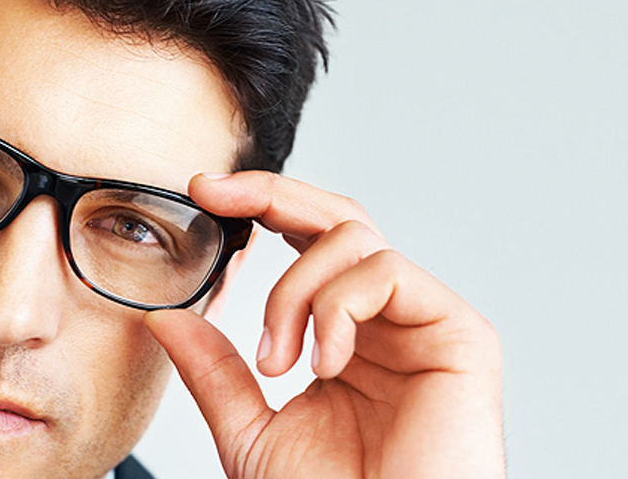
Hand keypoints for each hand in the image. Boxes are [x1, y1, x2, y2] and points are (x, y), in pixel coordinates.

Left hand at [143, 171, 505, 478]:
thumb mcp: (251, 433)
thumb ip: (216, 372)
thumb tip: (166, 317)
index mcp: (347, 336)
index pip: (308, 244)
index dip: (260, 206)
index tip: (202, 194)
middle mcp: (391, 320)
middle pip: (339, 217)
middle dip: (271, 194)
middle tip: (214, 194)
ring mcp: (428, 322)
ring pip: (353, 240)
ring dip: (293, 291)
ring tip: (276, 362)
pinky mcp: (462, 334)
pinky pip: (387, 272)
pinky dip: (335, 308)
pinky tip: (322, 365)